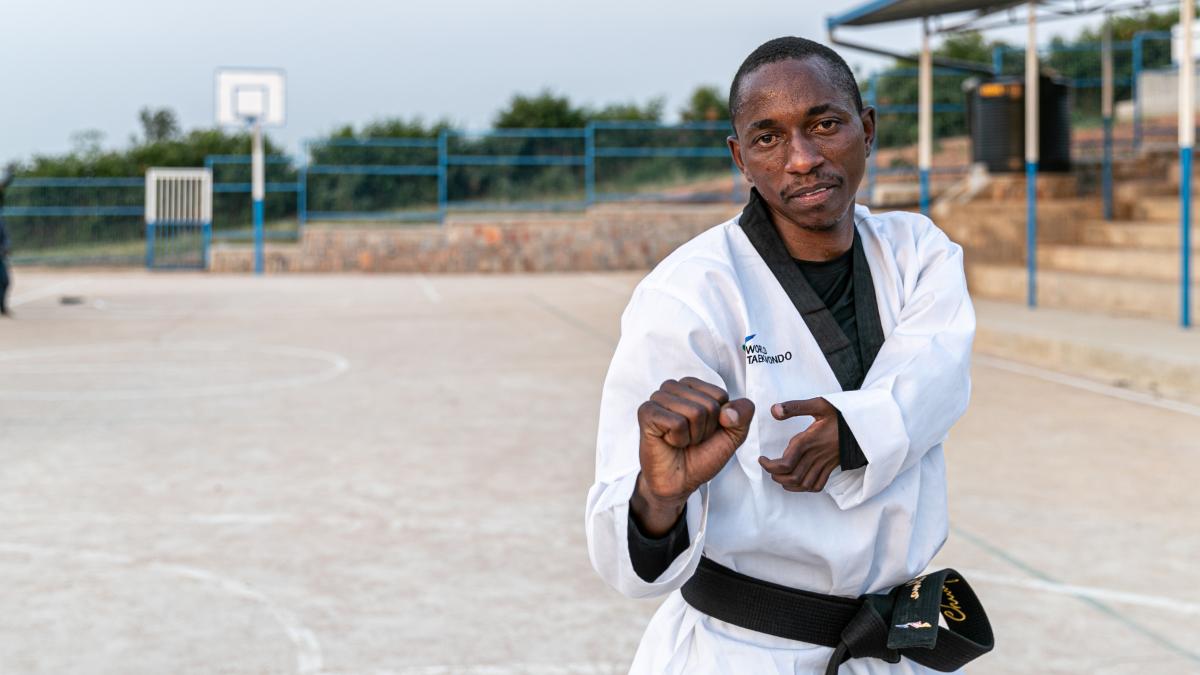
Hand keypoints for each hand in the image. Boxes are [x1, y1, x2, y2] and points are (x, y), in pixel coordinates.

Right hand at [632, 377, 754, 535]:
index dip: (719, 419)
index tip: (705, 430)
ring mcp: (658, 398)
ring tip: (681, 440)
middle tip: (691, 438)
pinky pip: (677, 422)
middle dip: (705, 429)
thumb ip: (743, 415)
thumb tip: (728, 411)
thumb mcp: (733, 435)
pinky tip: (669, 441)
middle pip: (708, 404)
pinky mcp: (646, 412)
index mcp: (694, 387)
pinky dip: (679, 439)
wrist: (679, 481)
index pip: (720, 395)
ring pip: (694, 412)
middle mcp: (674, 388)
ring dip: (692, 435)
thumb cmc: (701, 455)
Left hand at [758, 397, 839, 491]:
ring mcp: (824, 463)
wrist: (864, 424)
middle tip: (768, 467)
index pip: (785, 463)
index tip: (762, 459)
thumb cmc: (841, 414)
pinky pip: (817, 485)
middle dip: (776, 476)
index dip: (769, 466)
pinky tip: (797, 482)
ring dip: (788, 484)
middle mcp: (815, 456)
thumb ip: (794, 407)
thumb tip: (773, 410)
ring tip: (779, 476)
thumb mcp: (819, 404)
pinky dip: (804, 488)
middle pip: (792, 477)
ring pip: (804, 484)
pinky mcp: (831, 467)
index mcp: (808, 441)